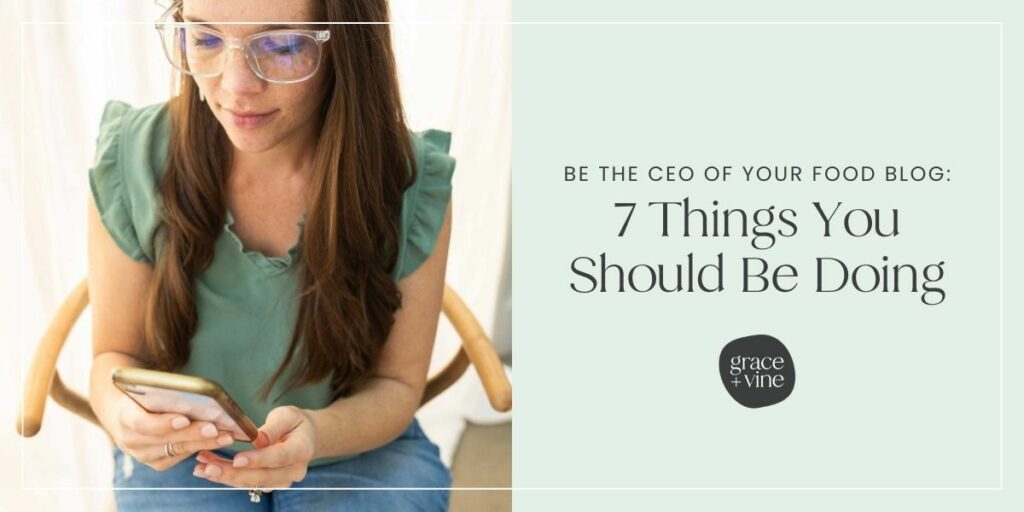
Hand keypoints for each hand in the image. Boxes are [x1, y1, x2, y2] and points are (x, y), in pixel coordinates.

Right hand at [113, 398, 235, 471]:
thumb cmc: (144, 395)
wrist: (126, 413)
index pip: (142, 424)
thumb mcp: (147, 389)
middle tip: (215, 428)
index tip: (184, 419)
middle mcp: (130, 440)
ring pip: (176, 450)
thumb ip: (165, 394)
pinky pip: (179, 457)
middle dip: (193, 434)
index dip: (164, 423)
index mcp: (124, 417)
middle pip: (165, 439)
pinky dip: (199, 448)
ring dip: (203, 443)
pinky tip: (216, 441)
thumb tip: (198, 394)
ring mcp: (143, 454)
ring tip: (225, 436)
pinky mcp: (156, 462)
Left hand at [193, 405, 317, 489]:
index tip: (237, 460)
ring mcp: (282, 480)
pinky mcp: (270, 484)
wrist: (305, 436)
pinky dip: (228, 476)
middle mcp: (294, 470)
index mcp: (301, 450)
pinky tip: (209, 467)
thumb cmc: (295, 422)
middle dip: (233, 473)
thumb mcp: (287, 415)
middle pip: (262, 476)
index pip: (279, 457)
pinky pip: (247, 483)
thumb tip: (258, 439)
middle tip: (208, 466)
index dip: (258, 459)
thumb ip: (273, 427)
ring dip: (225, 476)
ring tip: (202, 466)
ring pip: (252, 483)